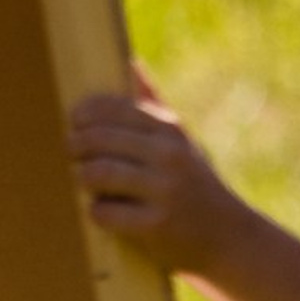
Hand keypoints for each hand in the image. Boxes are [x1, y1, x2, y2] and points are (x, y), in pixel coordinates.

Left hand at [66, 69, 247, 274]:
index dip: (84, 113)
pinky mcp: (155, 225)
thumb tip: (129, 63)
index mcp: (171, 131)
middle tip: (71, 152)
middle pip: (99, 139)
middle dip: (76, 146)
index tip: (74, 121)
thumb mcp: (179, 141)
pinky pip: (103, 212)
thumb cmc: (192, 184)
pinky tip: (103, 211)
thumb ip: (152, 105)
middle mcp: (170, 156)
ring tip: (84, 179)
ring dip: (82, 177)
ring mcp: (164, 190)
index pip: (115, 109)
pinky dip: (97, 212)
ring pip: (97, 174)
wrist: (228, 237)